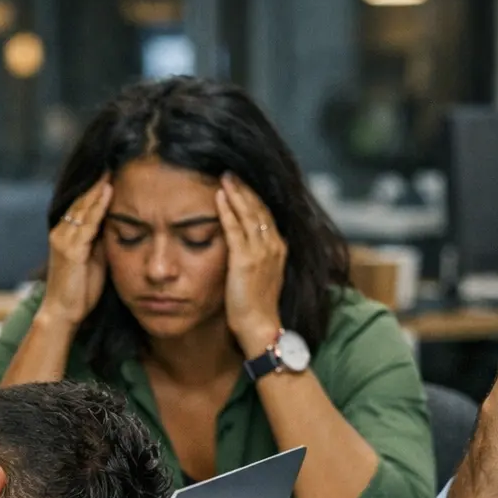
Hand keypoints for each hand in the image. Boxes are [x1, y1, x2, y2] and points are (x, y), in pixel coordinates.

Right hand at [41, 176, 112, 328]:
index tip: (111, 170)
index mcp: (66, 234)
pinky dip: (98, 206)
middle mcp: (61, 232)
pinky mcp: (70, 250)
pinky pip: (87, 223)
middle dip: (97, 181)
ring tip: (112, 169)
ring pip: (83, 207)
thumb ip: (100, 241)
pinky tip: (108, 191)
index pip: (82, 205)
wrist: (64, 313)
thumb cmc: (80, 290)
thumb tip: (116, 224)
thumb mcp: (94, 260)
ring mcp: (64, 240)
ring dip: (99, 188)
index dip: (95, 188)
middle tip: (113, 160)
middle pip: (81, 200)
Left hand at [217, 174, 287, 355]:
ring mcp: (261, 252)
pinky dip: (227, 211)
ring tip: (224, 176)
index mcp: (278, 249)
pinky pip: (235, 229)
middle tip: (230, 171)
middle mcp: (273, 246)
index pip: (266, 214)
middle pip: (259, 208)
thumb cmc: (256, 306)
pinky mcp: (245, 260)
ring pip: (249, 214)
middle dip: (245, 188)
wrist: (260, 326)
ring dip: (237, 193)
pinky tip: (219, 197)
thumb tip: (244, 247)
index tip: (241, 183)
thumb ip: (256, 258)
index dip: (253, 197)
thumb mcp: (262, 276)